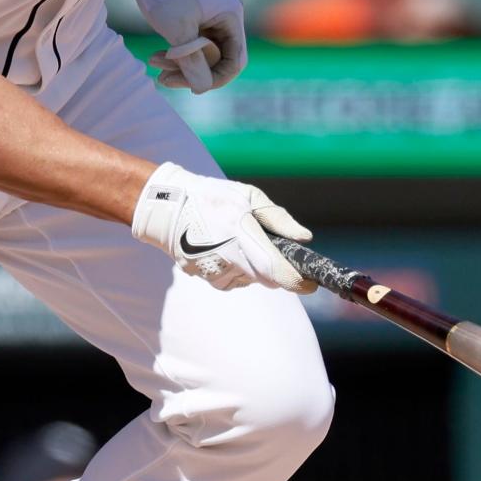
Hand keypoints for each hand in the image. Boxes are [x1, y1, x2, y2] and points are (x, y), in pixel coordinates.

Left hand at [126, 0, 246, 93]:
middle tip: (164, 79)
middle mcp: (226, 17)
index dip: (216, 78)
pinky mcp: (197, 18)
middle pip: (217, 59)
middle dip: (192, 71)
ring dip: (180, 63)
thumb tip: (201, 88)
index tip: (193, 88)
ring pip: (202, 53)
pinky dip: (177, 52)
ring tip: (154, 65)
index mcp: (230, 16)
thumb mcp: (177, 30)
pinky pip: (192, 43)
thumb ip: (192, 60)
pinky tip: (155, 57)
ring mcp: (212, 17)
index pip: (235, 60)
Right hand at [131, 160, 315, 293]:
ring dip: (254, 268)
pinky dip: (238, 269)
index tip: (311, 283)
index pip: (277, 272)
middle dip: (276, 269)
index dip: (298, 282)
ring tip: (241, 241)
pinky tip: (227, 249)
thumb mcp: (249, 197)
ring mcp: (216, 271)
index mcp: (242, 236)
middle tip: (272, 248)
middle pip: (267, 279)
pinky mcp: (206, 277)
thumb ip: (278, 219)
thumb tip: (304, 238)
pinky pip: (233, 280)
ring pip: (250, 280)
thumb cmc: (213, 197)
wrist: (169, 207)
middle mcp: (229, 259)